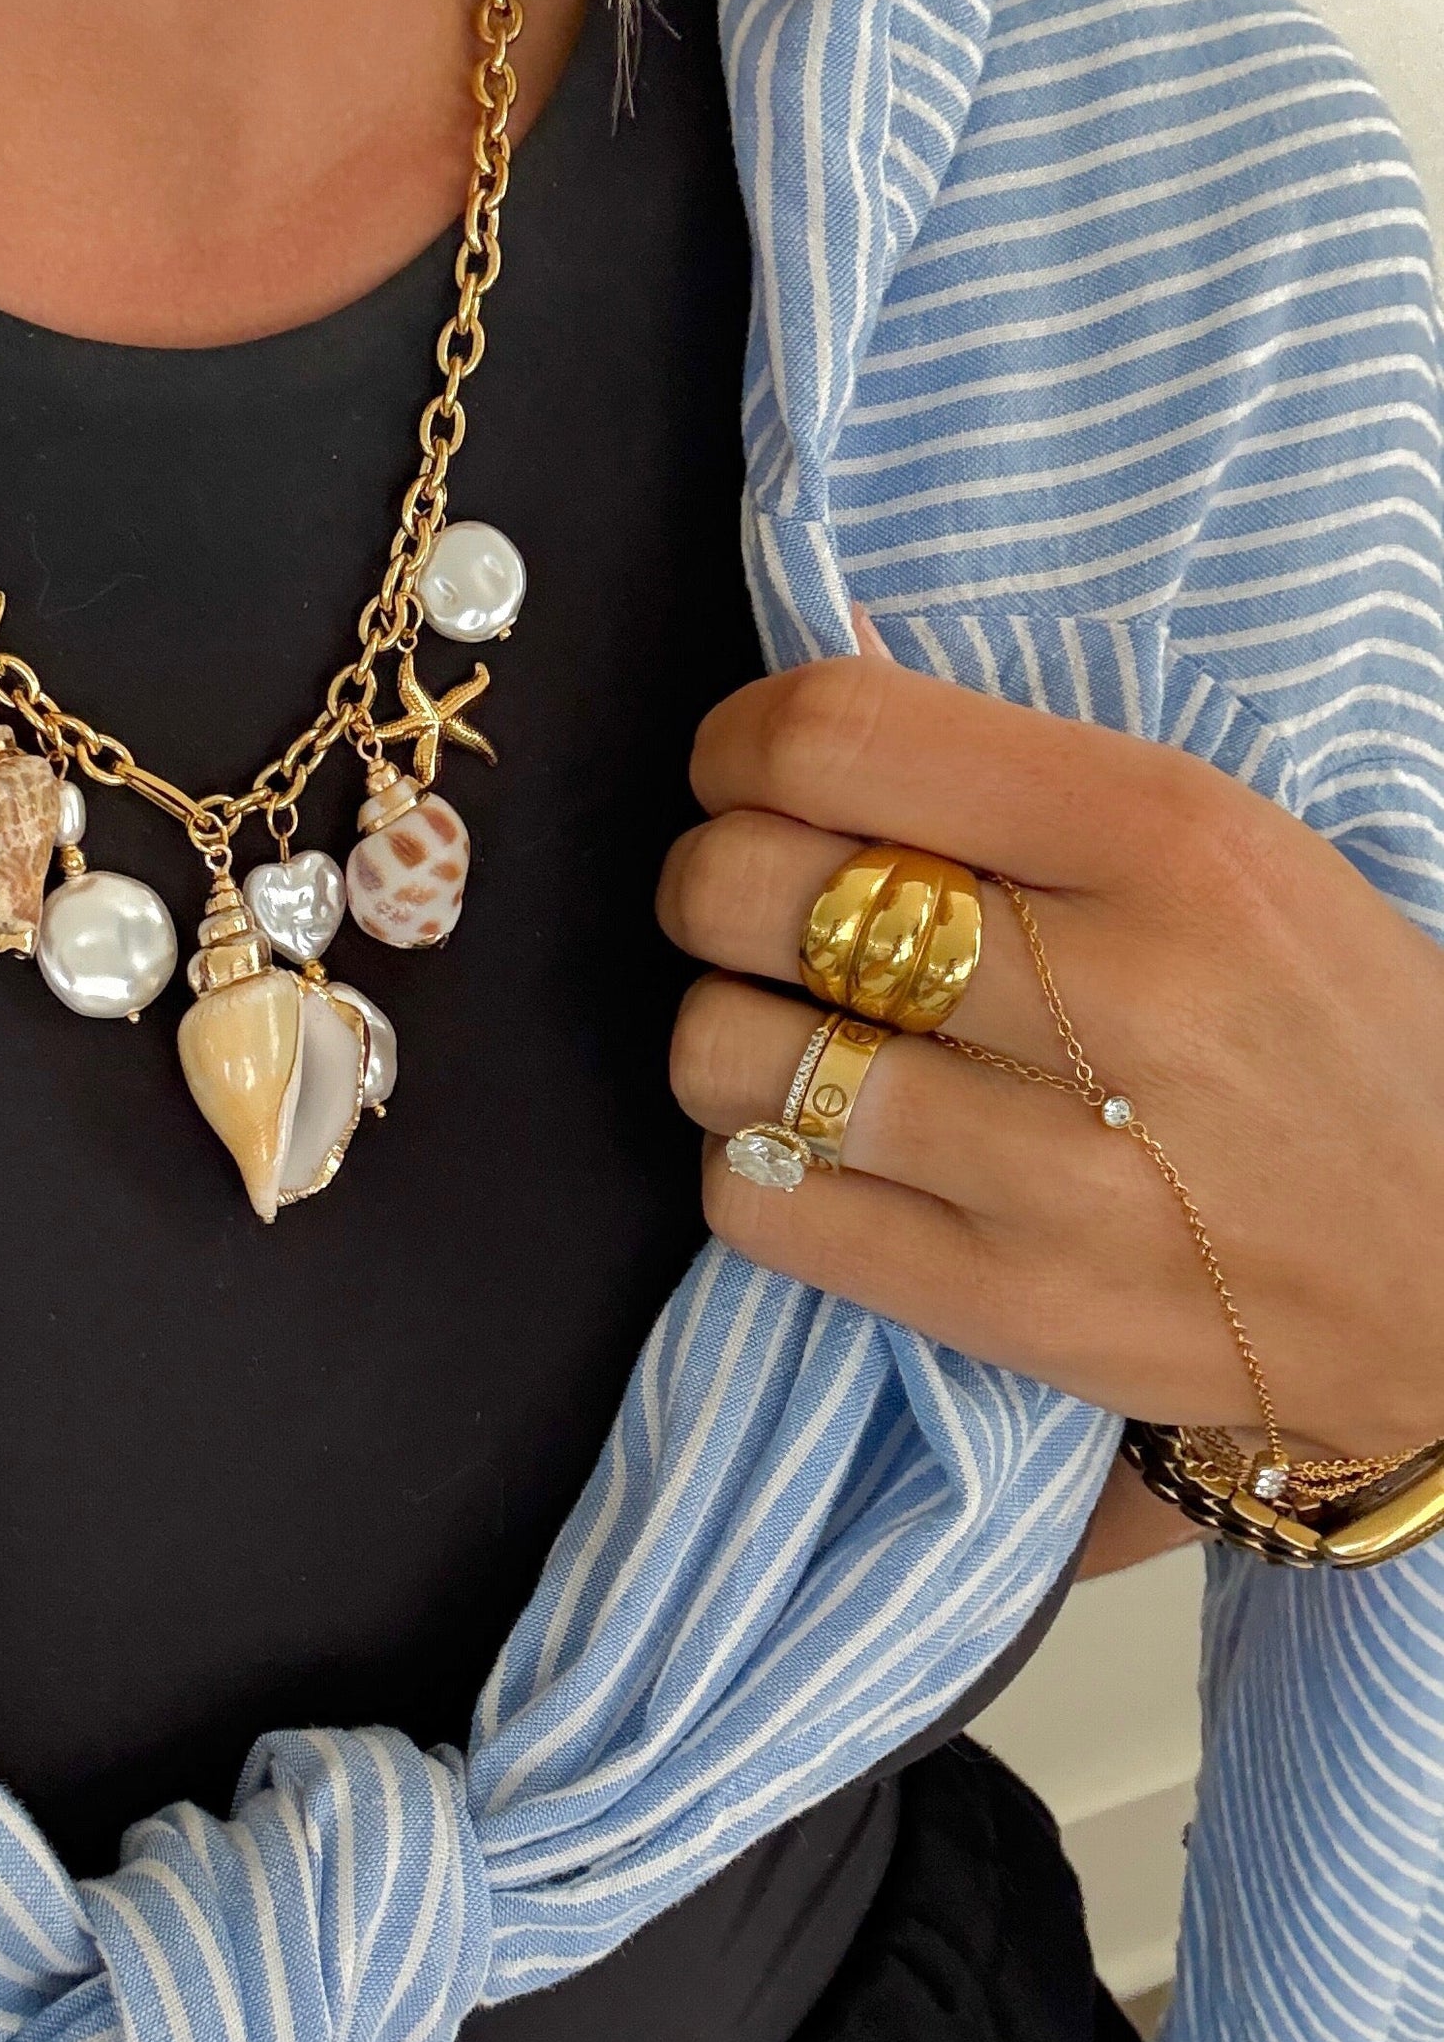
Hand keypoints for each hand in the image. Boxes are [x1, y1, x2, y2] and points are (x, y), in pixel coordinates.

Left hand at [658, 657, 1443, 1460]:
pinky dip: (755, 1168)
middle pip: (748, 890)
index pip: (837, 734)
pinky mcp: (1014, 1306)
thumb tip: (801, 741)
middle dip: (709, 885)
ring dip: (724, 1034)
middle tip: (752, 911)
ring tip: (792, 1038)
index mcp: (1171, 835)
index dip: (738, 747)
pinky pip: (760, 1206)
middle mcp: (1114, 993)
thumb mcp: (1238, 853)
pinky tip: (824, 1151)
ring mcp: (1058, 1169)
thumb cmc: (1333, 1037)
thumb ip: (1030, 793)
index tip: (746, 776)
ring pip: (726, 1054)